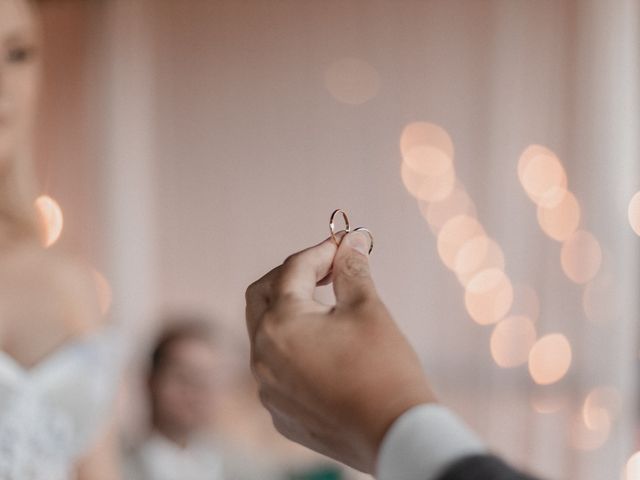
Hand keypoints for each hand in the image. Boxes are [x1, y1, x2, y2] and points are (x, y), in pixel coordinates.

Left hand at [245, 232, 435, 472]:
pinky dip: (292, 349)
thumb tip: (350, 241)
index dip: (319, 251)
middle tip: (326, 270)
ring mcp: (267, 388)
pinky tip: (324, 351)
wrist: (396, 434)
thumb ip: (350, 269)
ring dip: (289, 313)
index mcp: (280, 324)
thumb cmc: (384, 368)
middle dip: (290, 276)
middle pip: (261, 297)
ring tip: (327, 309)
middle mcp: (262, 356)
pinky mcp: (280, 412)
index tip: (343, 246)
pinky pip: (275, 369)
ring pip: (265, 335)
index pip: (291, 270)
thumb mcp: (367, 308)